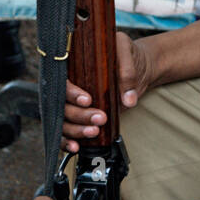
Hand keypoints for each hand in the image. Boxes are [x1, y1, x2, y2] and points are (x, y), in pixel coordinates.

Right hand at [62, 32, 153, 151]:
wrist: (136, 67)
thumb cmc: (126, 54)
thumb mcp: (126, 51)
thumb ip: (127, 71)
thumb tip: (128, 100)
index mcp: (71, 65)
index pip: (62, 81)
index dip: (71, 93)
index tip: (88, 100)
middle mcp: (69, 85)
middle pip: (62, 105)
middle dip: (79, 115)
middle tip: (101, 118)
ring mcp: (73, 103)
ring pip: (63, 121)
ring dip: (76, 130)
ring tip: (95, 131)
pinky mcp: (80, 116)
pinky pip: (66, 131)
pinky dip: (68, 141)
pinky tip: (76, 147)